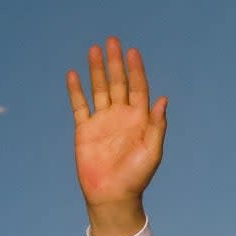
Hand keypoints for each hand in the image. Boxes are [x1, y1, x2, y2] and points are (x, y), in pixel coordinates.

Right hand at [66, 36, 166, 235]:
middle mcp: (121, 116)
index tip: (133, 52)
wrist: (113, 194)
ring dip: (96, 70)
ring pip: (98, 89)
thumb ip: (157, 126)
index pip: (138, 89)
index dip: (136, 70)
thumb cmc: (136, 176)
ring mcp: (102, 121)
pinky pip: (79, 105)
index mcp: (139, 120)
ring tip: (94, 49)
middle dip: (116, 63)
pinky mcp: (85, 129)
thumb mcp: (152, 151)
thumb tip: (162, 100)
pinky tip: (73, 74)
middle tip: (113, 41)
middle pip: (118, 83)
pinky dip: (76, 90)